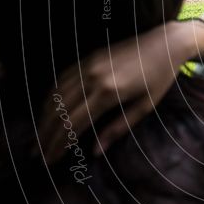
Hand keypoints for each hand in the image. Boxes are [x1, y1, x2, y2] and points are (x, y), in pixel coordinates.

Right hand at [37, 16, 203, 163]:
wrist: (166, 43)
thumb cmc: (160, 77)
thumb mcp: (145, 106)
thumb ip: (118, 129)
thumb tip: (95, 152)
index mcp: (109, 93)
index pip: (74, 124)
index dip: (59, 144)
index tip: (50, 161)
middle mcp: (93, 77)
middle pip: (59, 111)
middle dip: (45, 135)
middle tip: (37, 155)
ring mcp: (88, 65)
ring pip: (55, 95)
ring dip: (43, 118)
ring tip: (37, 137)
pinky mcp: (88, 57)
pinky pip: (61, 79)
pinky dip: (50, 97)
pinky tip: (47, 111)